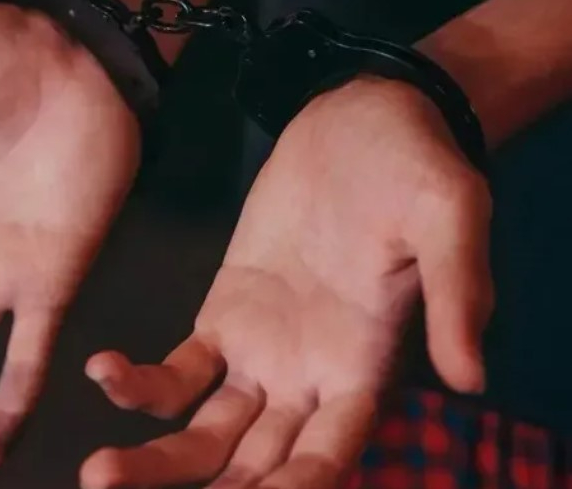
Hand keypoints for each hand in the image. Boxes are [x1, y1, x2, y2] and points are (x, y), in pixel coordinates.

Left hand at [81, 77, 493, 487]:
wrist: (359, 120)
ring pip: (207, 430)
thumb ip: (457, 293)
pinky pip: (180, 369)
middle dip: (205, 488)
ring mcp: (262, 354)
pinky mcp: (224, 316)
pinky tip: (103, 372)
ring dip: (157, 457)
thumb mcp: (448, 217)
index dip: (292, 488)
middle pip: (255, 463)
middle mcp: (311, 379)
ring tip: (99, 471)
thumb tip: (471, 378)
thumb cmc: (414, 166)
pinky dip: (142, 383)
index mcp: (365, 370)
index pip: (327, 455)